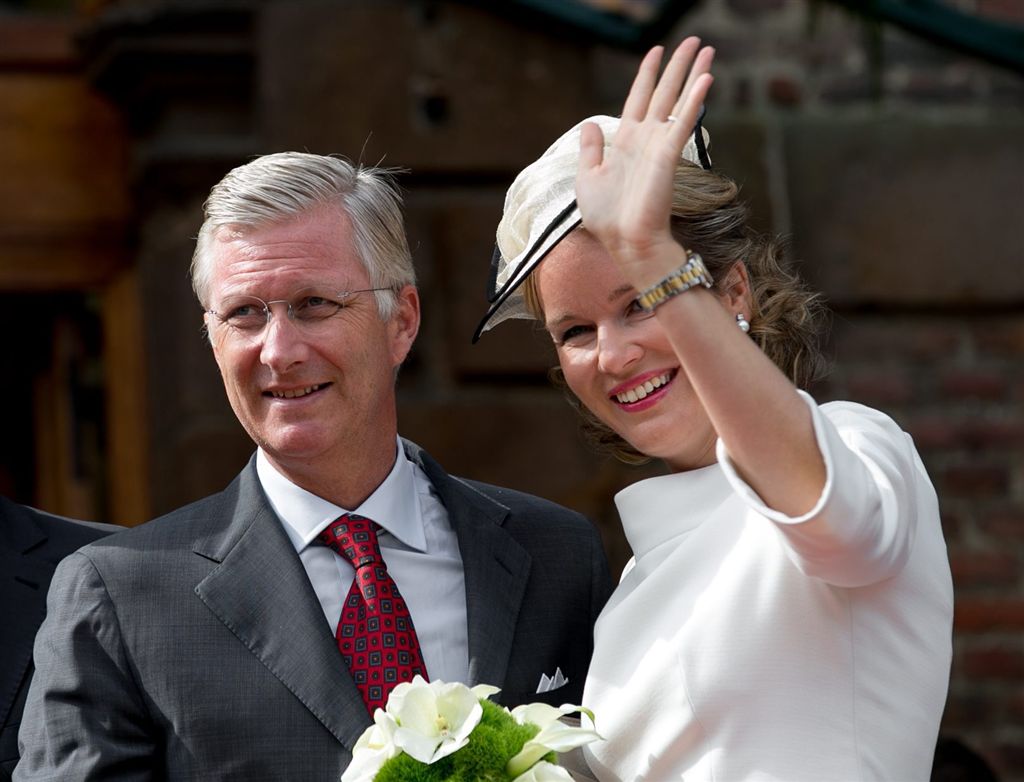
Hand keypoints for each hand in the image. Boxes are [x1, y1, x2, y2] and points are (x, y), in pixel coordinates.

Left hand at [575, 38, 714, 287]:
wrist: (624, 241)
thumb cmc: (607, 217)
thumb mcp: (588, 177)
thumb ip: (591, 149)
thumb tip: (589, 123)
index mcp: (626, 141)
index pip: (639, 98)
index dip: (647, 73)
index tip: (656, 50)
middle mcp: (646, 139)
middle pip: (665, 92)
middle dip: (679, 66)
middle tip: (695, 41)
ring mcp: (659, 145)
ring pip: (679, 100)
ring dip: (693, 74)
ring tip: (707, 50)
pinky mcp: (668, 155)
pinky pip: (684, 122)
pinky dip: (695, 101)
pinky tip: (707, 79)